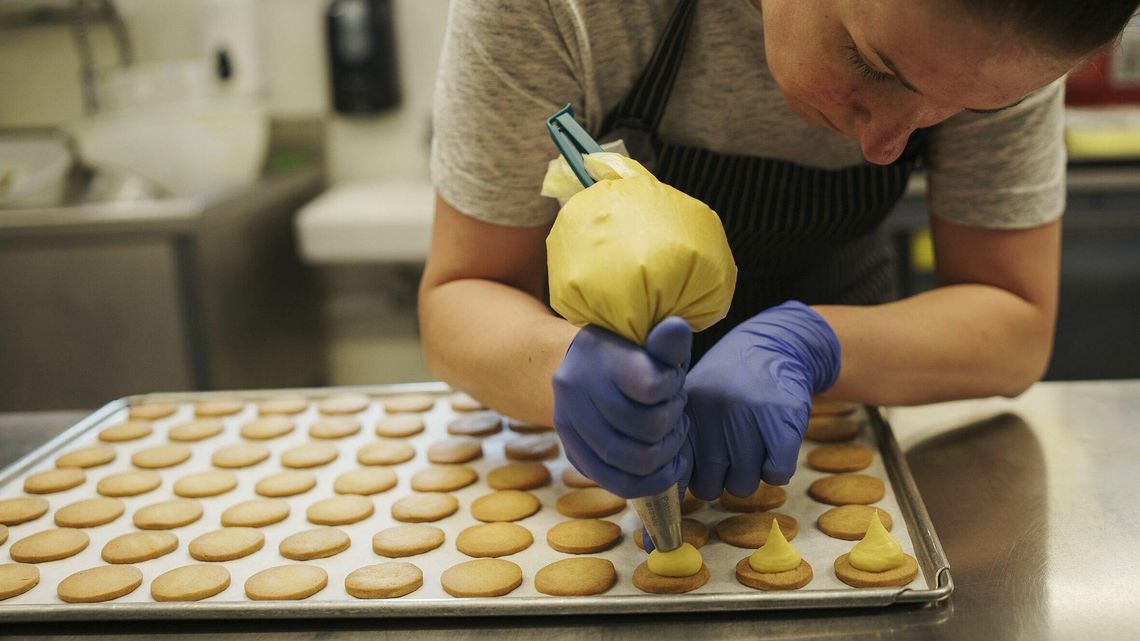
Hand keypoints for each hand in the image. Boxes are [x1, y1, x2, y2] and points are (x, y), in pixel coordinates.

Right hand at [552, 316, 693, 498]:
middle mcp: (574, 389)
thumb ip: (667, 341)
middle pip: (645, 428)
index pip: (651, 387)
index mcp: (596, 355)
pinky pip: (616, 482)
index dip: (674, 388)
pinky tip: (669, 467)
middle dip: (673, 424)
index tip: (674, 380)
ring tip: (673, 436)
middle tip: (678, 412)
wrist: (588, 365)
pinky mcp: (572, 451)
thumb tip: (677, 328)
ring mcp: (568, 424)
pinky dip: (650, 482)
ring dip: (666, 454)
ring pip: (631, 461)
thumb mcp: (651, 341)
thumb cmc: (630, 352)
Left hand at [686, 301, 840, 499]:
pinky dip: (776, 468)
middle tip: (729, 449)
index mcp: (685, 414)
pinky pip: (776, 475)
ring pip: (742, 486)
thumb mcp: (693, 400)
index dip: (681, 483)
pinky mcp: (783, 427)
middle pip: (708, 488)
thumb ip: (679, 441)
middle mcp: (713, 418)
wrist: (774, 346)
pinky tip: (773, 442)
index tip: (694, 474)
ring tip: (752, 440)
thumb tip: (670, 495)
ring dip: (749, 473)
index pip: (673, 473)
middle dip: (719, 477)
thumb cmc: (728, 383)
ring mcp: (748, 423)